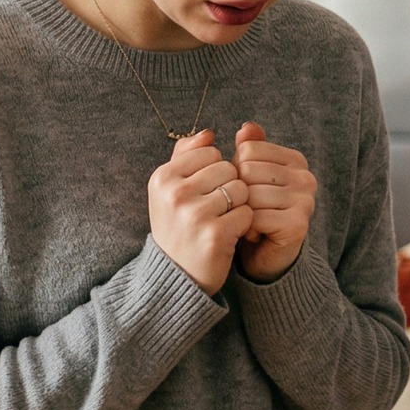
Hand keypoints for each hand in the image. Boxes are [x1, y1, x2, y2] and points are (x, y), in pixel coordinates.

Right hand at [147, 130, 251, 295]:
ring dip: (238, 206)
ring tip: (220, 221)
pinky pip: (247, 213)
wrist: (176, 275)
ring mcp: (194, 214)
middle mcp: (175, 193)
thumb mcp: (170, 189)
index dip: (216, 172)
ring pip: (241, 190)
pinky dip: (243, 224)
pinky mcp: (215, 234)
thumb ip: (186, 156)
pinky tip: (227, 235)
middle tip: (214, 210)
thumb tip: (209, 133)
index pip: (211, 153)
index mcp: (162, 177)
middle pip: (228, 169)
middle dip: (229, 188)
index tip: (203, 193)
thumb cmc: (177, 227)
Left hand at [232, 122, 317, 283]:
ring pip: (250, 193)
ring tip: (250, 221)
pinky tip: (254, 234)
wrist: (263, 255)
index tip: (246, 188)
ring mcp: (305, 200)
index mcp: (295, 159)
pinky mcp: (298, 224)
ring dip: (241, 211)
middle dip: (238, 192)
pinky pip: (255, 216)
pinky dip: (247, 228)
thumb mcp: (246, 177)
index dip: (236, 171)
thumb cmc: (253, 211)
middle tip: (248, 209)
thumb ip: (247, 150)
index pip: (248, 149)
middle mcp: (305, 177)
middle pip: (248, 170)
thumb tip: (247, 127)